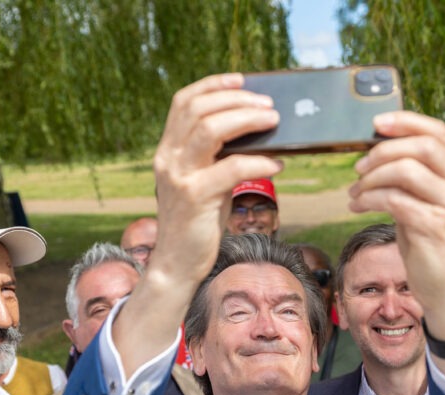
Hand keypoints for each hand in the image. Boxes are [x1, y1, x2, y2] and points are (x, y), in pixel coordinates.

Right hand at [114, 74, 282, 376]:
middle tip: (269, 107)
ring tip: (274, 122)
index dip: (213, 85)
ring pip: (210, 130)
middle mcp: (168, 159)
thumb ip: (220, 157)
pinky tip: (277, 165)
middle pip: (199, 110)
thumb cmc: (197, 225)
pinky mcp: (194, 197)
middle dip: (238, 100)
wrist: (178, 265)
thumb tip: (258, 133)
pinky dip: (258, 162)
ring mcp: (178, 177)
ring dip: (247, 120)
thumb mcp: (206, 182)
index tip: (242, 80)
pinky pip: (231, 168)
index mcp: (168, 151)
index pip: (183, 102)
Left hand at [348, 111, 444, 340]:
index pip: (439, 133)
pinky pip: (394, 200)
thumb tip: (379, 149)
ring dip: (371, 178)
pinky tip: (357, 206)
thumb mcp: (425, 203)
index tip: (376, 123)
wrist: (444, 288)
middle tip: (359, 167)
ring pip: (405, 171)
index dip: (406, 122)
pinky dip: (368, 199)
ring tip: (356, 192)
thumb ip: (414, 177)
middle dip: (383, 151)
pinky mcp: (435, 227)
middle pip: (422, 147)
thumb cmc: (429, 244)